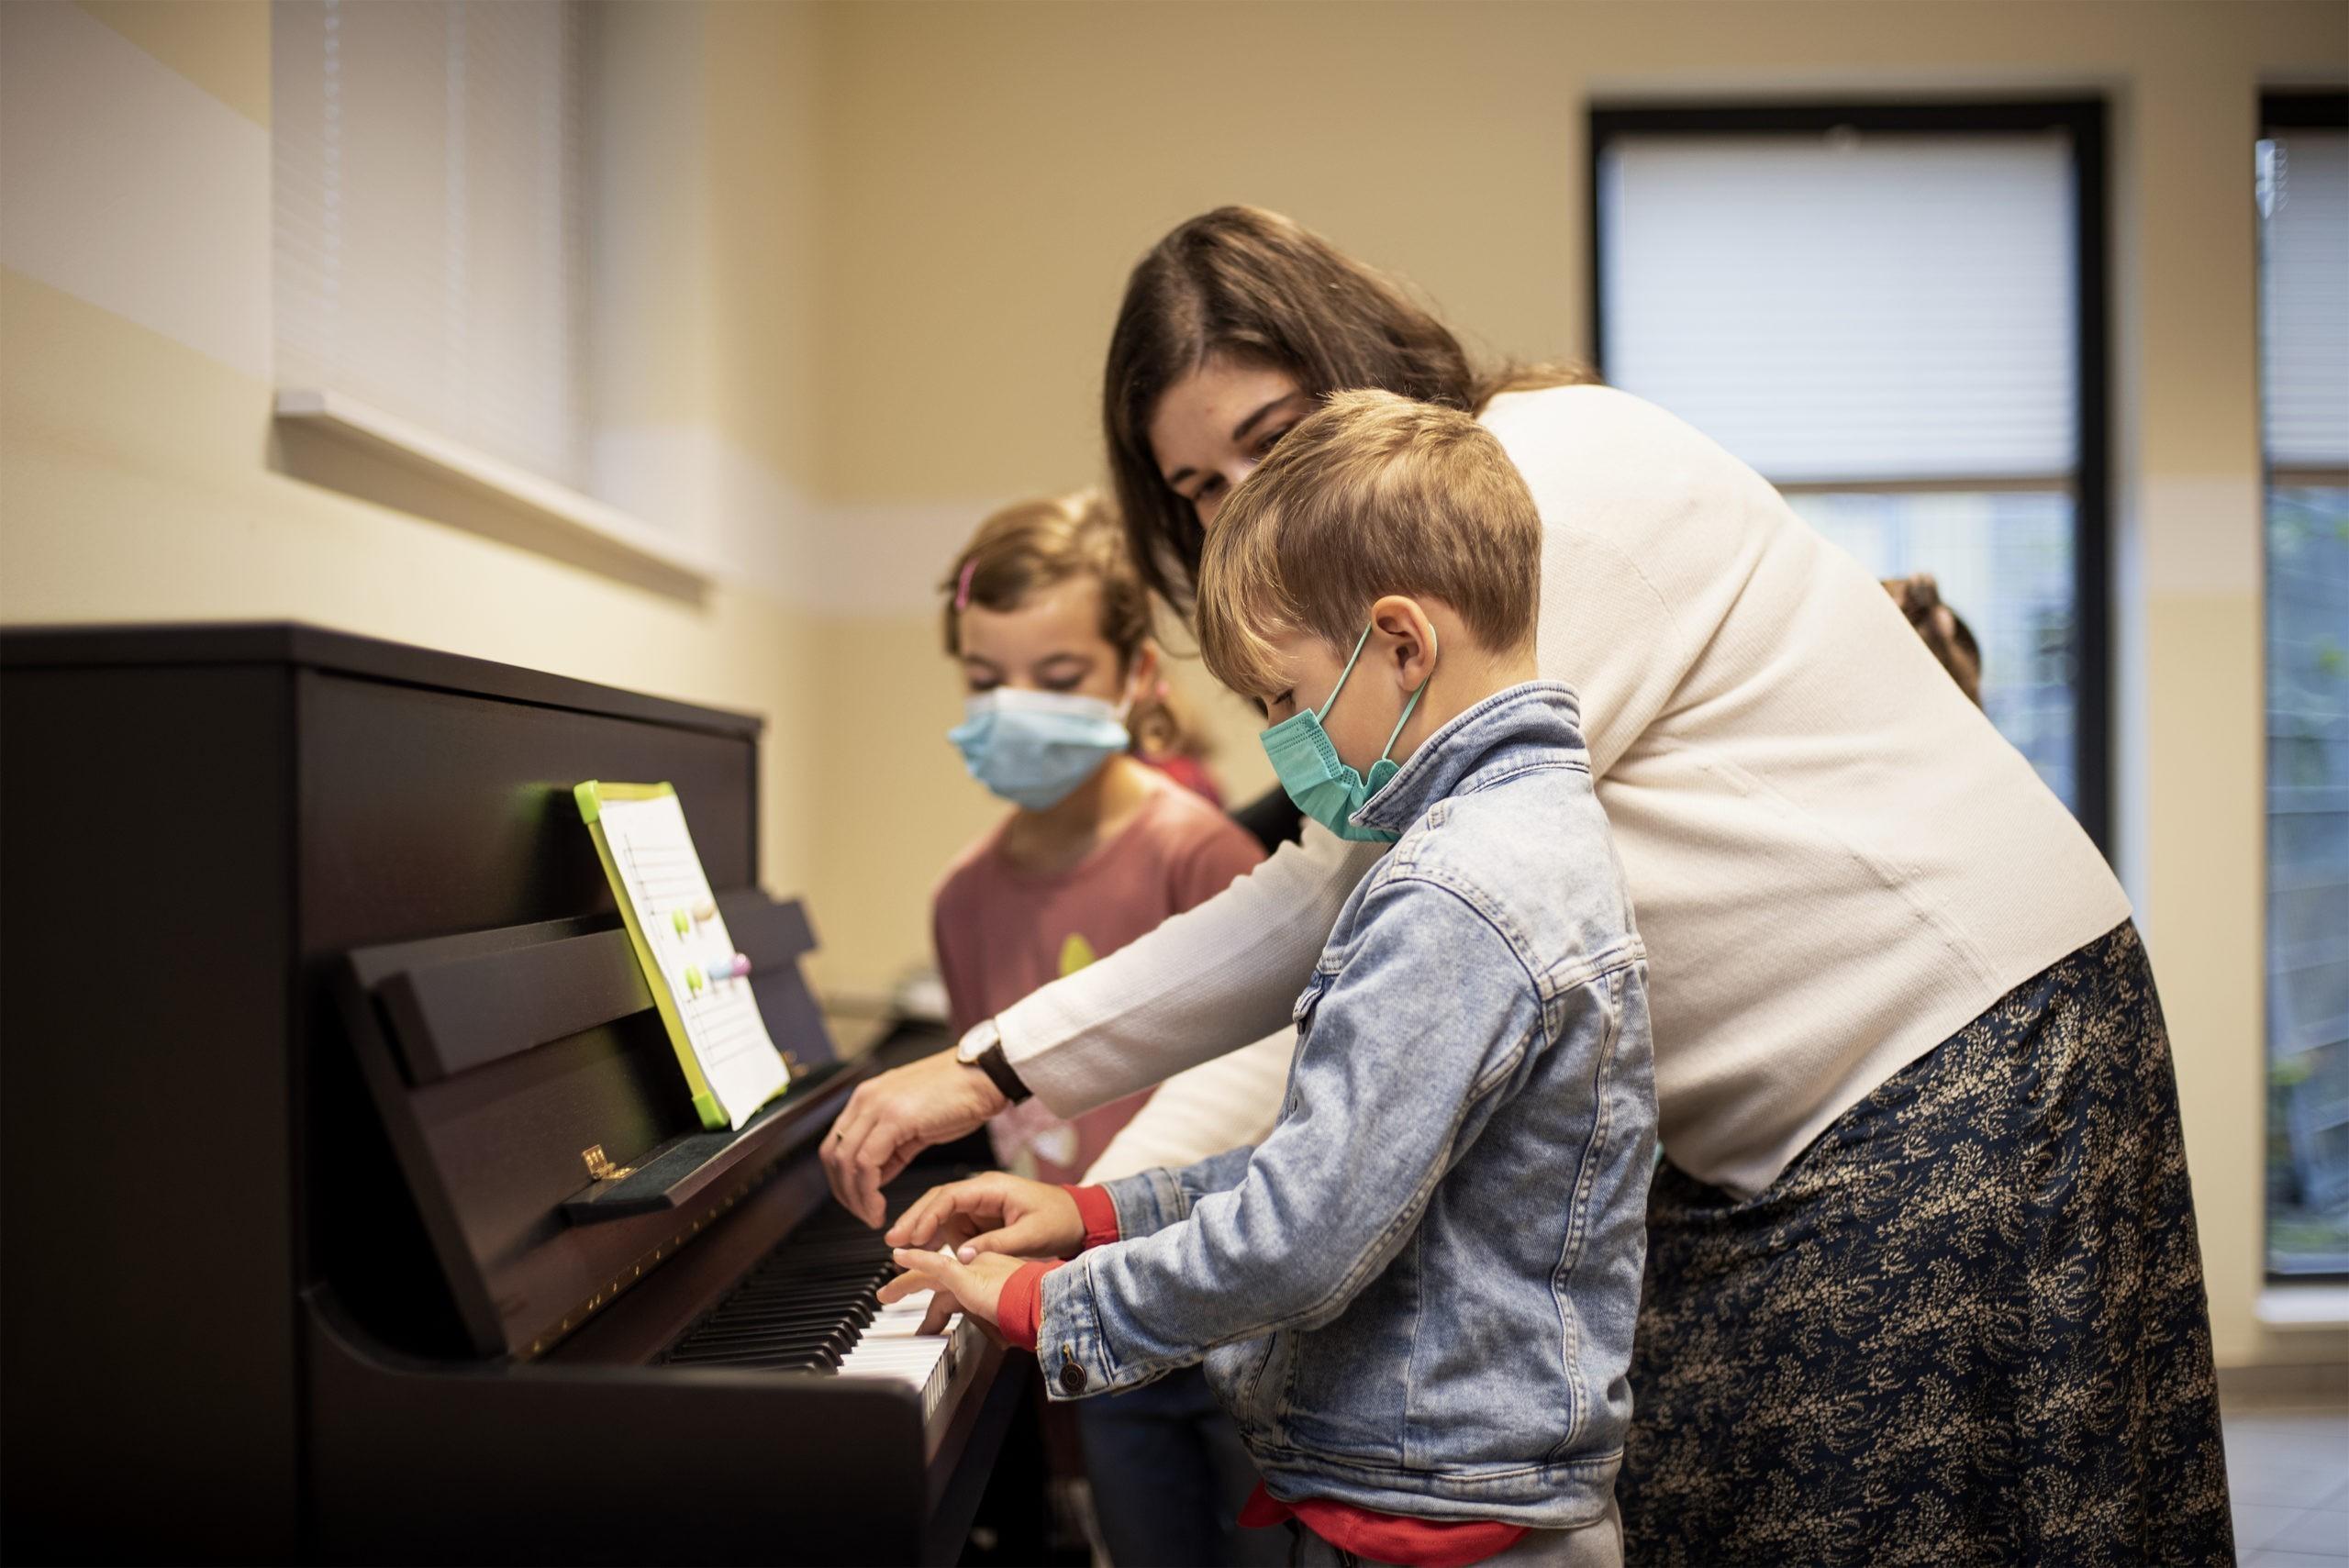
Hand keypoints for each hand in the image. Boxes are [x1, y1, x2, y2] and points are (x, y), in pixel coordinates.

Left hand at [822, 1049, 1007, 1225]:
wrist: (986, 1074)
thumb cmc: (960, 1096)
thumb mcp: (915, 1124)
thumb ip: (891, 1147)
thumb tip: (875, 1175)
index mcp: (868, 1097)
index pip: (837, 1144)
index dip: (842, 1179)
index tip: (857, 1201)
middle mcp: (866, 1099)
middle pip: (833, 1155)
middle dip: (844, 1192)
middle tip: (863, 1214)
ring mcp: (878, 1105)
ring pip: (846, 1162)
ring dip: (856, 1197)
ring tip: (872, 1216)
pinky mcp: (895, 1117)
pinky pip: (867, 1163)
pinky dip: (868, 1191)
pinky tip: (880, 1206)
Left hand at [880, 1246, 1029, 1335]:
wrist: (1044, 1305)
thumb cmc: (1035, 1313)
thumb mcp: (1008, 1321)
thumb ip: (995, 1324)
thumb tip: (994, 1337)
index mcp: (991, 1278)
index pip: (956, 1287)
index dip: (939, 1303)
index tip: (931, 1321)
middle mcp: (979, 1269)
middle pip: (937, 1276)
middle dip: (913, 1287)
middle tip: (894, 1297)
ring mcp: (971, 1271)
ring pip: (929, 1271)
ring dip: (905, 1282)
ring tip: (886, 1294)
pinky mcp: (965, 1275)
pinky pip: (935, 1265)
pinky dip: (916, 1260)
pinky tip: (901, 1258)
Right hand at [886, 1172, 1084, 1260]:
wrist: (1080, 1218)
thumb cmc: (1060, 1220)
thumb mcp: (1031, 1235)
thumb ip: (996, 1245)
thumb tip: (962, 1257)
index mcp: (992, 1188)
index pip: (949, 1196)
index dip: (927, 1215)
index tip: (912, 1236)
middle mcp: (981, 1193)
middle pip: (938, 1201)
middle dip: (914, 1219)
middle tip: (892, 1240)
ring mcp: (980, 1206)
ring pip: (941, 1215)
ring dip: (922, 1231)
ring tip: (901, 1251)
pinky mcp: (982, 1220)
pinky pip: (953, 1228)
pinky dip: (937, 1239)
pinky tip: (923, 1253)